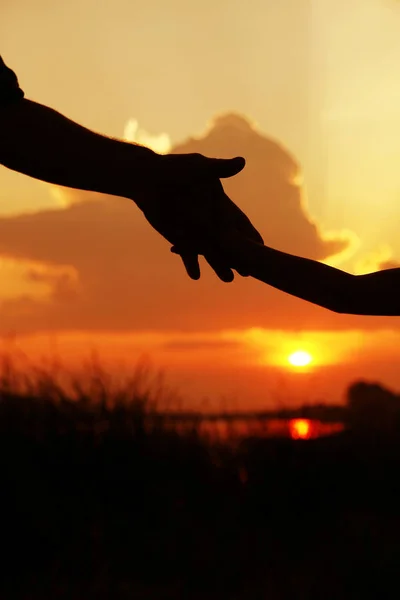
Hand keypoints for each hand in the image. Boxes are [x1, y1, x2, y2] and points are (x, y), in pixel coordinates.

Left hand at [133, 152, 262, 280]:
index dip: (250, 234)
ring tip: (228, 279)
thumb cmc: (172, 168)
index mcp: (219, 205)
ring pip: (209, 251)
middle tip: (249, 272)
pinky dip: (190, 263)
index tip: (262, 246)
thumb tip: (242, 162)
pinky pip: (186, 253)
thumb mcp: (199, 168)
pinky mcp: (178, 237)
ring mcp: (193, 231)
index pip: (238, 223)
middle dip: (238, 257)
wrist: (145, 179)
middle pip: (227, 243)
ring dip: (217, 265)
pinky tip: (195, 276)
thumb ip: (219, 169)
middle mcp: (209, 220)